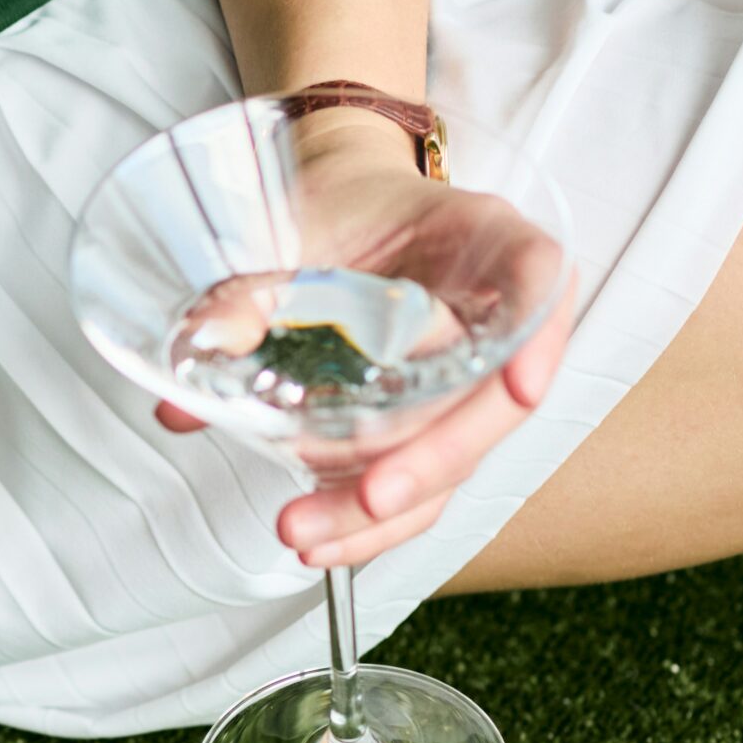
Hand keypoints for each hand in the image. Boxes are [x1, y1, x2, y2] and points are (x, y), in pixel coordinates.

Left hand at [153, 116, 575, 569]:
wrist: (338, 208)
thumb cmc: (338, 202)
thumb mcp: (292, 224)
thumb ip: (252, 284)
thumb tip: (202, 346)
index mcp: (483, 237)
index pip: (540, 275)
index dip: (539, 336)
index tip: (518, 386)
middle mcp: (493, 311)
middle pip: (493, 399)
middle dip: (432, 460)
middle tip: (371, 494)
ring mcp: (467, 374)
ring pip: (455, 458)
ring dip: (386, 512)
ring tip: (310, 530)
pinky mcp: (428, 421)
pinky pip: (417, 479)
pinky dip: (370, 520)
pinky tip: (322, 540)